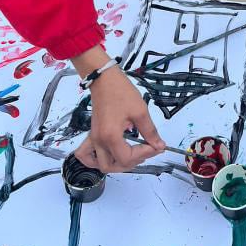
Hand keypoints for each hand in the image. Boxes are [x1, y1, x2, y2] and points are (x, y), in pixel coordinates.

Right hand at [73, 48, 164, 172]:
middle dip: (133, 162)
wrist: (104, 79)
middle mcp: (99, 141)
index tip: (156, 145)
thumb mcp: (140, 111)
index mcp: (110, 136)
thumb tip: (159, 146)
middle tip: (147, 150)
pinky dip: (95, 160)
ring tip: (132, 154)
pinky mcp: (93, 134)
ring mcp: (94, 139)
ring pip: (102, 164)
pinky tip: (110, 155)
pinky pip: (86, 154)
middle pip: (114, 166)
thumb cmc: (122, 92)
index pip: (127, 158)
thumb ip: (150, 132)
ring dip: (118, 164)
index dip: (145, 154)